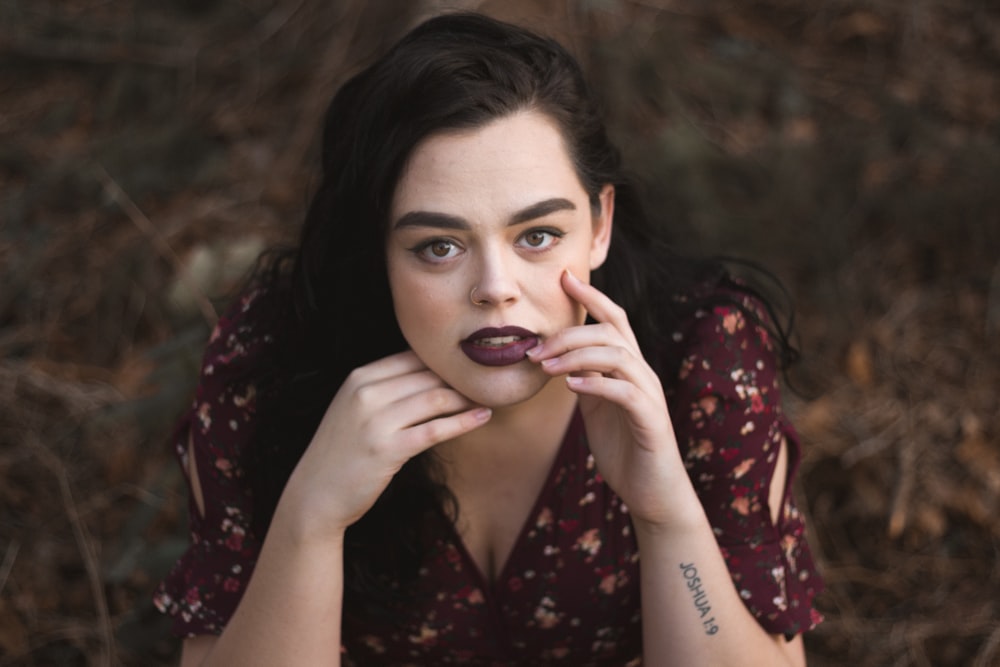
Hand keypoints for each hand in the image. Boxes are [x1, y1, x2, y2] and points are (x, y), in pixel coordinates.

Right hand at [278, 351, 491, 540]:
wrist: (314, 494)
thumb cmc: (342, 452)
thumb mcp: (354, 409)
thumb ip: (386, 390)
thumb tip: (430, 375)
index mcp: (359, 378)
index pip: (412, 356)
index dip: (444, 360)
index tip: (469, 365)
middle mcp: (366, 394)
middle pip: (427, 375)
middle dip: (460, 377)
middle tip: (488, 380)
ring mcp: (376, 421)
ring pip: (435, 398)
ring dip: (466, 397)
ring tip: (488, 398)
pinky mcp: (388, 449)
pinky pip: (435, 429)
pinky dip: (463, 421)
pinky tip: (482, 417)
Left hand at [526, 270, 686, 527]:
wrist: (652, 491)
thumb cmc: (623, 447)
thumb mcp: (596, 406)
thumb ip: (583, 378)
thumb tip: (555, 356)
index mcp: (628, 367)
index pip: (613, 318)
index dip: (591, 295)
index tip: (563, 277)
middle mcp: (642, 373)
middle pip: (611, 331)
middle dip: (570, 333)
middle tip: (534, 349)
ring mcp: (649, 395)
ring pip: (618, 356)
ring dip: (577, 356)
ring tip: (546, 368)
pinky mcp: (650, 421)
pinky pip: (625, 392)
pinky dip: (597, 384)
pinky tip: (571, 387)